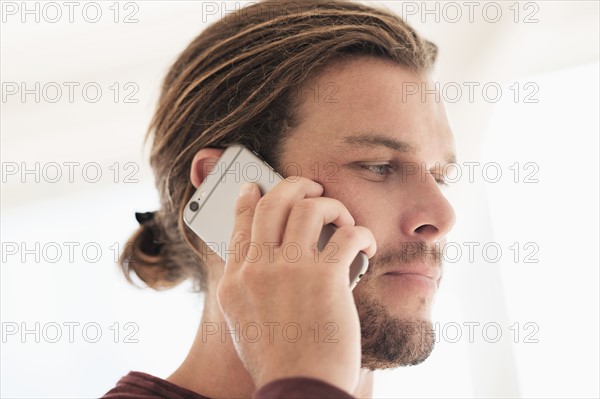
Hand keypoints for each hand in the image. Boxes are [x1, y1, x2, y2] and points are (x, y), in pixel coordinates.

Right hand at [216, 177, 375, 393]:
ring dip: (331, 205)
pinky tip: (366, 243)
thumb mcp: (244, 322)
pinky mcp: (324, 278)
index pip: (239, 223)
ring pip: (309, 208)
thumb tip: (263, 257)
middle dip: (294, 185)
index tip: (257, 186)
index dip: (250, 198)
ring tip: (343, 218)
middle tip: (311, 186)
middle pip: (273, 203)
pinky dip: (361, 233)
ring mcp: (289, 271)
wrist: (297, 389)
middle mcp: (257, 269)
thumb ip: (248, 286)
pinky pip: (347, 235)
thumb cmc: (277, 361)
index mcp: (236, 281)